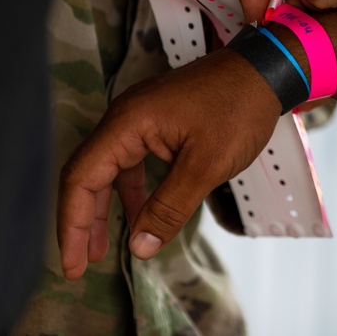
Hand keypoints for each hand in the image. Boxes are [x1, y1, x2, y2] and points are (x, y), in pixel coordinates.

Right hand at [56, 49, 279, 279]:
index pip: (81, 178)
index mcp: (128, 122)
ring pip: (109, 169)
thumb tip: (139, 247)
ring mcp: (139, 118)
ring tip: (100, 249)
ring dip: (104, 209)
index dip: (72, 224)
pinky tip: (137, 216)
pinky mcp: (156, 122)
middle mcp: (125, 117)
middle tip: (78, 265)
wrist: (265, 70)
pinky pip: (131, 161)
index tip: (71, 264)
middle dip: (82, 221)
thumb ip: (169, 208)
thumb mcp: (206, 165)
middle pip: (88, 174)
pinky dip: (130, 191)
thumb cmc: (239, 107)